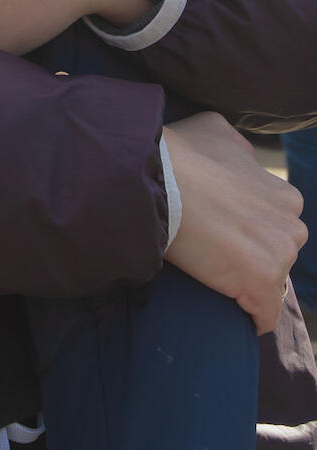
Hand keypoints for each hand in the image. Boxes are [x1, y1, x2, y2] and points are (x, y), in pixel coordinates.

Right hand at [163, 113, 306, 334]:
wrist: (160, 179)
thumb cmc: (182, 153)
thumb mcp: (218, 132)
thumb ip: (241, 150)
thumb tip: (246, 161)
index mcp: (284, 195)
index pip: (277, 227)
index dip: (251, 233)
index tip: (225, 234)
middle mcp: (290, 225)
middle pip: (279, 256)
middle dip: (255, 258)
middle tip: (216, 255)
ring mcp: (279, 255)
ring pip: (271, 285)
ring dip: (249, 286)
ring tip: (216, 280)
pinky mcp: (262, 282)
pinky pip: (264, 315)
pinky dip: (251, 318)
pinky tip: (233, 315)